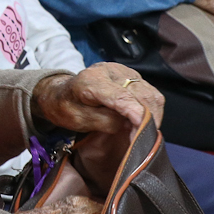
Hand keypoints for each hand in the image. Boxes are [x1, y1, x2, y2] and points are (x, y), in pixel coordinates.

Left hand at [33, 64, 162, 135]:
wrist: (60, 93)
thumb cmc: (66, 108)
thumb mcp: (79, 120)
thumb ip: (106, 122)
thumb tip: (132, 125)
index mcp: (92, 80)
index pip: (122, 97)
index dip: (137, 115)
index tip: (144, 134)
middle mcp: (111, 71)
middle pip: (142, 95)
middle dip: (148, 121)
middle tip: (142, 142)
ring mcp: (124, 71)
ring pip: (151, 94)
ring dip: (152, 116)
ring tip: (141, 133)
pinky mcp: (133, 76)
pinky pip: (150, 93)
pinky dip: (151, 110)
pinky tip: (140, 122)